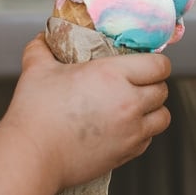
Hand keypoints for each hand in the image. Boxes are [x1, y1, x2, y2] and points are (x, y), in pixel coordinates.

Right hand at [2, 34, 170, 188]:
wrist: (32, 156)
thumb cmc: (35, 114)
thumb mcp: (37, 70)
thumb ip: (42, 49)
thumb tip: (43, 39)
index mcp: (112, 75)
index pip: (158, 65)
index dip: (155, 62)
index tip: (144, 63)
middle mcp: (129, 102)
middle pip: (162, 90)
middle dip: (153, 85)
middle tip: (137, 83)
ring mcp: (131, 131)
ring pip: (162, 117)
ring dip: (153, 110)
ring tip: (136, 106)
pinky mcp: (126, 153)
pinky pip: (148, 139)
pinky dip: (142, 132)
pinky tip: (123, 127)